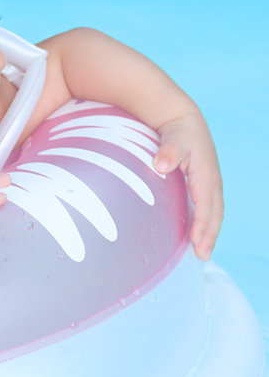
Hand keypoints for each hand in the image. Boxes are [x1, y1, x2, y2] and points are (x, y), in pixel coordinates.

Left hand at [154, 110, 222, 259]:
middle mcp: (213, 182)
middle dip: (210, 236)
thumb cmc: (177, 131)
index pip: (206, 203)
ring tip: (202, 254)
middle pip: (215, 214)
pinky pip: (209, 210)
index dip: (202, 223)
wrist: (184, 120)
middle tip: (202, 257)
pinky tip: (198, 238)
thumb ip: (168, 150)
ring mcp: (211, 185)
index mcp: (206, 173)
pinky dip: (206, 225)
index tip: (195, 241)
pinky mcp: (205, 186)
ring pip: (215, 214)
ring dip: (210, 234)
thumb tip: (161, 164)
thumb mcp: (173, 137)